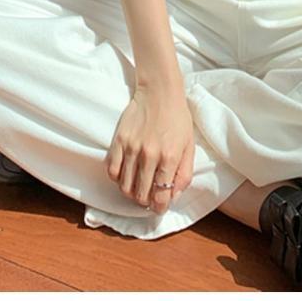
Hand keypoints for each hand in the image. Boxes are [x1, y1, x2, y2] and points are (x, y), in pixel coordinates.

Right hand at [107, 74, 195, 212]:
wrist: (159, 92)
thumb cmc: (177, 118)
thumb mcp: (189, 146)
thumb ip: (184, 174)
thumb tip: (174, 196)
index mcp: (170, 158)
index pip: (161, 196)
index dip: (160, 208)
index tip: (159, 208)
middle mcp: (149, 155)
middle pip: (141, 195)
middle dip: (146, 202)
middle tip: (149, 198)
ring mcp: (132, 148)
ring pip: (125, 187)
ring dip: (131, 194)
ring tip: (137, 189)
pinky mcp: (119, 141)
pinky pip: (112, 170)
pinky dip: (117, 179)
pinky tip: (125, 176)